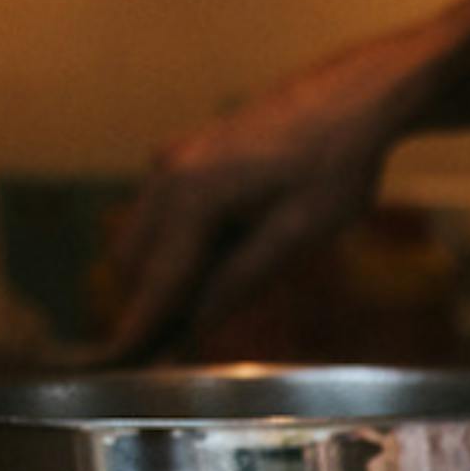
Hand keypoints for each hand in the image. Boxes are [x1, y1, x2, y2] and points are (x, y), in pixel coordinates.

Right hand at [107, 35, 428, 356]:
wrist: (353, 100)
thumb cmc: (336, 166)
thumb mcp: (298, 235)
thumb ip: (241, 281)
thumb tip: (193, 326)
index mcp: (191, 195)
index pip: (155, 284)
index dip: (136, 332)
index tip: (116, 370)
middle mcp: (167, 175)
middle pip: (135, 267)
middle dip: (151, 308)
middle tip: (182, 351)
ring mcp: (171, 162)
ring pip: (142, 241)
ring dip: (164, 279)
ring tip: (213, 307)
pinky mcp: (185, 158)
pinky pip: (162, 218)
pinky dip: (177, 250)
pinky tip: (224, 262)